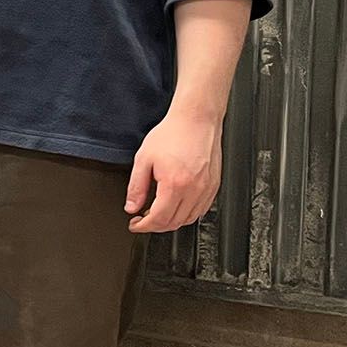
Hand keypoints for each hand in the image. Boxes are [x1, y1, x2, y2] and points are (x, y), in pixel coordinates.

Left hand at [126, 108, 222, 232]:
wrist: (196, 120)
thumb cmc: (173, 134)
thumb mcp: (144, 159)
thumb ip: (136, 187)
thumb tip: (132, 206)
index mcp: (175, 184)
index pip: (159, 219)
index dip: (144, 226)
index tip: (135, 224)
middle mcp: (194, 190)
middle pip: (174, 223)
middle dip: (155, 226)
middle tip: (142, 219)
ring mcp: (207, 189)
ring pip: (189, 219)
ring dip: (171, 222)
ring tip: (157, 214)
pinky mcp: (214, 185)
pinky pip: (201, 210)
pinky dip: (187, 214)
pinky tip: (175, 207)